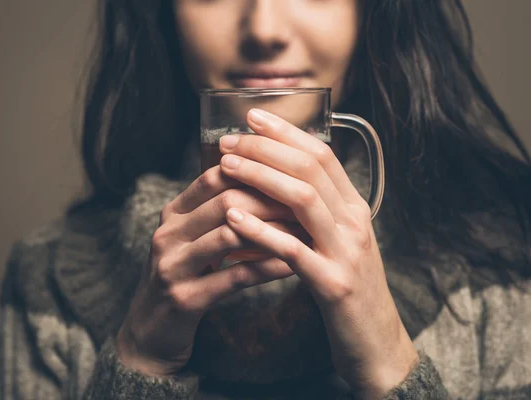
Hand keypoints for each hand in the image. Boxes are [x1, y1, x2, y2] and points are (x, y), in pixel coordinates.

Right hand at [116, 166, 306, 376]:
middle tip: (306, 203)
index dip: (254, 172)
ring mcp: (173, 266)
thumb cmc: (182, 277)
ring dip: (273, 232)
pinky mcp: (185, 298)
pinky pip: (236, 276)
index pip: (214, 176)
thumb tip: (265, 183)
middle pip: (225, 201)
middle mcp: (168, 234)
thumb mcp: (189, 239)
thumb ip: (214, 213)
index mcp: (172, 214)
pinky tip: (293, 266)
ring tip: (304, 231)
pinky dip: (268, 268)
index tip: (290, 177)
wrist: (150, 332)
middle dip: (270, 201)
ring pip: (230, 235)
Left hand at [218, 109, 418, 398]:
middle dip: (266, 148)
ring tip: (225, 167)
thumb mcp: (337, 241)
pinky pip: (294, 250)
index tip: (252, 116)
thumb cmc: (345, 287)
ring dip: (261, 177)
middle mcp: (355, 222)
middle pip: (310, 168)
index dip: (286, 132)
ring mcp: (347, 252)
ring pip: (303, 199)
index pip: (322, 154)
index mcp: (355, 208)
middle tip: (228, 140)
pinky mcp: (333, 285)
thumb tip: (278, 180)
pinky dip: (262, 231)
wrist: (375, 342)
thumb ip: (317, 211)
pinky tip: (233, 218)